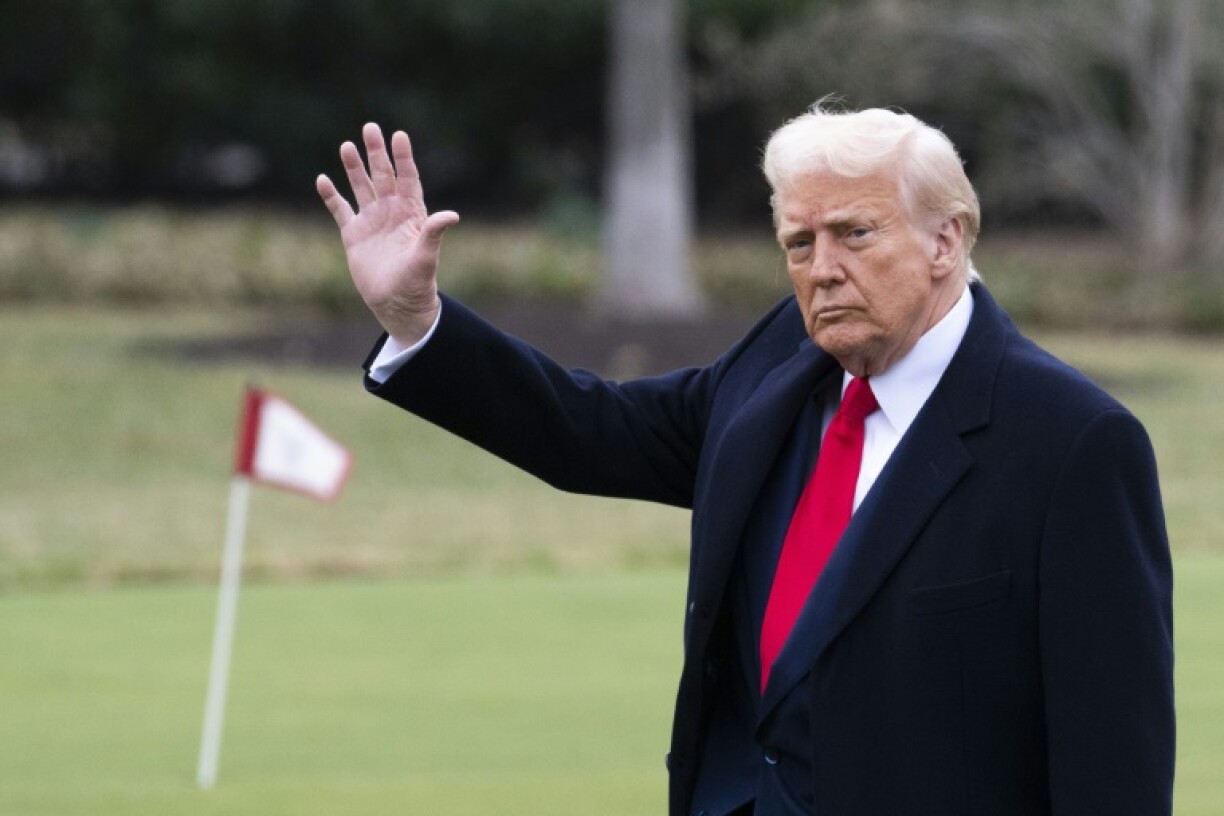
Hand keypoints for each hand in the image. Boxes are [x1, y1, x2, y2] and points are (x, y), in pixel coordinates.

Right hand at [316, 123, 459, 344]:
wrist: (396, 303)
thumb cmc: (417, 282)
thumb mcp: (426, 256)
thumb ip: (434, 233)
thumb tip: (452, 215)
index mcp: (411, 214)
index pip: (408, 179)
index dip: (403, 158)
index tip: (399, 135)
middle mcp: (391, 212)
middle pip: (383, 176)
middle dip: (376, 153)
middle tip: (370, 127)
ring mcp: (371, 221)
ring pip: (361, 187)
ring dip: (354, 167)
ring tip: (347, 146)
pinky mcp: (354, 235)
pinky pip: (340, 210)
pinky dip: (331, 196)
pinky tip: (322, 179)